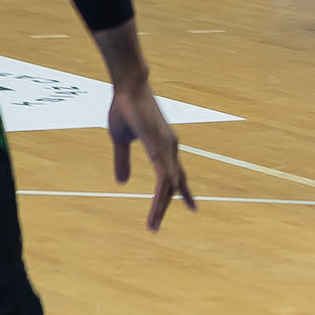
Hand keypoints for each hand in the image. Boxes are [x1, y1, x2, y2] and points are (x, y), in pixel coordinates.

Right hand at [108, 83, 195, 231]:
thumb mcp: (121, 140)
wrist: (128, 86)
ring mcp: (166, 144)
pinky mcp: (157, 140)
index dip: (184, 193)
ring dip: (161, 204)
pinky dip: (162, 185)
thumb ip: (123, 160)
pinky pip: (162, 167)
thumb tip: (121, 183)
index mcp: (163, 148)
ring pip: (169, 181)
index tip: (193, 208)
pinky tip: (159, 197)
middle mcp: (170, 148)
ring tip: (153, 223)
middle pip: (173, 184)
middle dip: (165, 206)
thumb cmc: (126, 109)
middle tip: (155, 228)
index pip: (176, 176)